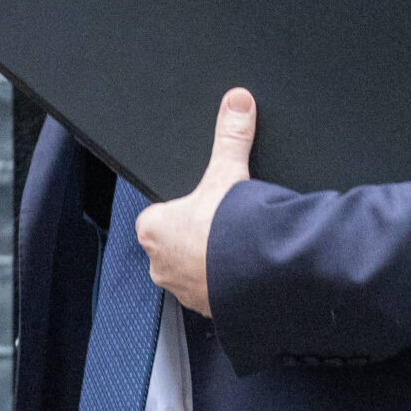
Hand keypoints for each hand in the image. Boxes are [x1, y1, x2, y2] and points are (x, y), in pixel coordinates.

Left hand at [136, 88, 255, 317]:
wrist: (257, 277)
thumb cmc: (230, 228)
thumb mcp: (228, 172)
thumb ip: (230, 135)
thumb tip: (237, 100)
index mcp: (153, 229)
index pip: (158, 215)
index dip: (182, 208)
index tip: (204, 206)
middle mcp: (159, 264)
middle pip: (173, 244)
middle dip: (195, 238)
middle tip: (222, 228)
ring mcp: (181, 290)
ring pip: (190, 271)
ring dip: (208, 264)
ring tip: (234, 250)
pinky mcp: (205, 310)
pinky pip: (210, 293)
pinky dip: (224, 285)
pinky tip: (242, 274)